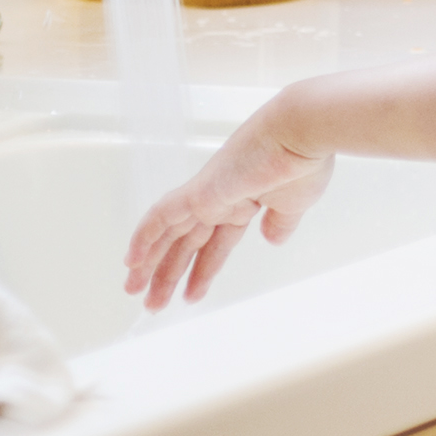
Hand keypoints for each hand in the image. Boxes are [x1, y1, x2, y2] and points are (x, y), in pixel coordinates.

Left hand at [126, 97, 335, 311]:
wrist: (301, 133)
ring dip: (151, 264)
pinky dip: (143, 237)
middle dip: (170, 274)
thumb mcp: (295, 204)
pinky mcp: (198, 191)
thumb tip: (273, 240)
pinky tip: (131, 261)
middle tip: (153, 302)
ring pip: (169, 234)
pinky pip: (161, 216)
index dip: (203, 270)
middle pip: (186, 243)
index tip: (192, 294)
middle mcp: (220, 200)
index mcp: (244, 203)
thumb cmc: (304, 163)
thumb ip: (281, 223)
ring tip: (135, 292)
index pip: (215, 243)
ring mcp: (207, 195)